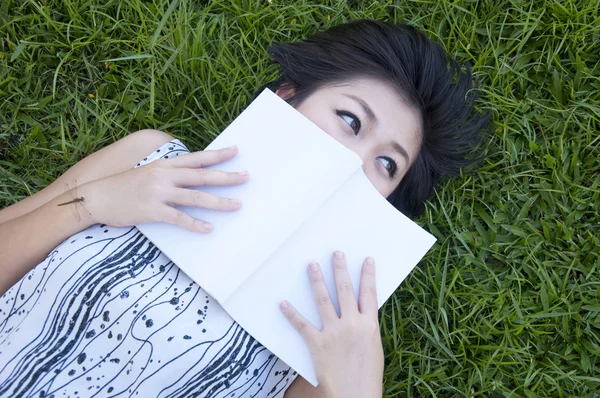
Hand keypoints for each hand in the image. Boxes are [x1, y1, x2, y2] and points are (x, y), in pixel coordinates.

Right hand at [76, 146, 247, 231]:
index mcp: (165, 165)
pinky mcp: (152, 211)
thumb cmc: (122, 186)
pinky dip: (195, 224)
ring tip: (236, 205)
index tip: (236, 151)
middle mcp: (164, 176)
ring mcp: (159, 193)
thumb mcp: (148, 172)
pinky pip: (179, 218)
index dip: (218, 155)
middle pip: (202, 176)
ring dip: (219, 202)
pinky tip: (208, 228)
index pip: (197, 158)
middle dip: (227, 177)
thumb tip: (190, 177)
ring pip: (196, 197)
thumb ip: (169, 173)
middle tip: (246, 177)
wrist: (96, 197)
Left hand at [281, 251, 383, 397]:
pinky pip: (302, 325)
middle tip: (335, 253)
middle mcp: (352, 325)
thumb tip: (360, 312)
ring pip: (323, 300)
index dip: (369, 275)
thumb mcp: (374, 346)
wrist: (356, 395)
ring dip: (317, 280)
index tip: (367, 259)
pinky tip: (284, 303)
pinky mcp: (318, 345)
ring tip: (312, 265)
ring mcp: (334, 333)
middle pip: (345, 290)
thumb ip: (366, 327)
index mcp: (369, 325)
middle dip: (340, 269)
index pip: (369, 293)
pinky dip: (292, 314)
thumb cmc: (367, 374)